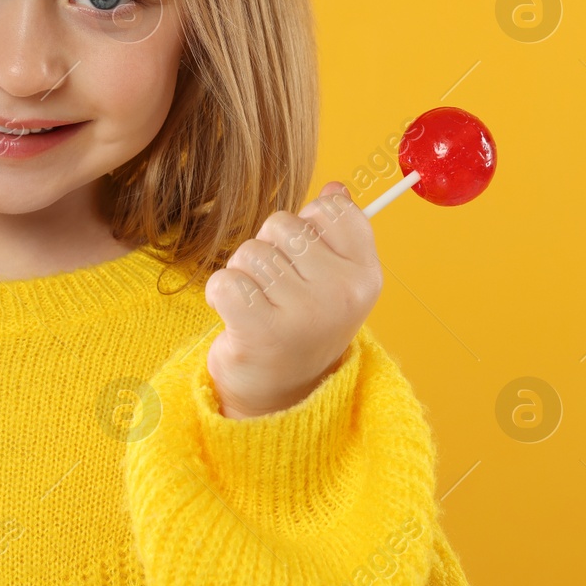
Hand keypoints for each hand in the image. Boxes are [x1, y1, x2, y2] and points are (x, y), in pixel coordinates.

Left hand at [204, 181, 382, 417]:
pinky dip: (220, 295)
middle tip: (278, 291)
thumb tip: (336, 188)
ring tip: (259, 306)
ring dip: (244, 275)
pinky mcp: (261, 331)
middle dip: (269, 250)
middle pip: (283, 225)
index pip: (330, 209)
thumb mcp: (333, 280)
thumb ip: (336, 233)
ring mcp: (304, 314)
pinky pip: (224, 280)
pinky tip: (237, 317)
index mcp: (366, 275)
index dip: (307, 225)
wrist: (282, 396)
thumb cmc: (303, 325)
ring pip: (250, 252)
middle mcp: (342, 294)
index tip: (306, 259)